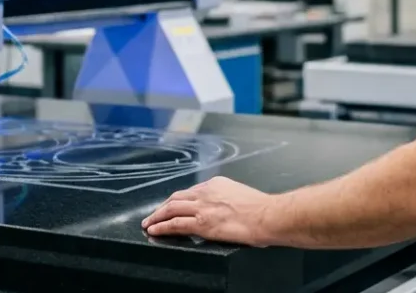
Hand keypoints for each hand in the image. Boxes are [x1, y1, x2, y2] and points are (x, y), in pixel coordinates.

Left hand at [142, 176, 276, 245]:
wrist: (267, 215)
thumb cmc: (261, 209)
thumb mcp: (241, 194)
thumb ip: (228, 198)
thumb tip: (225, 209)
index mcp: (216, 184)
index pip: (191, 192)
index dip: (179, 200)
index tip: (173, 206)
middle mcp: (206, 192)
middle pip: (176, 198)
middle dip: (162, 206)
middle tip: (154, 214)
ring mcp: (202, 207)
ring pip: (171, 209)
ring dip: (156, 216)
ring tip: (148, 223)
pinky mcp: (201, 223)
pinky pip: (175, 224)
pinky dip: (161, 227)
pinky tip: (154, 230)